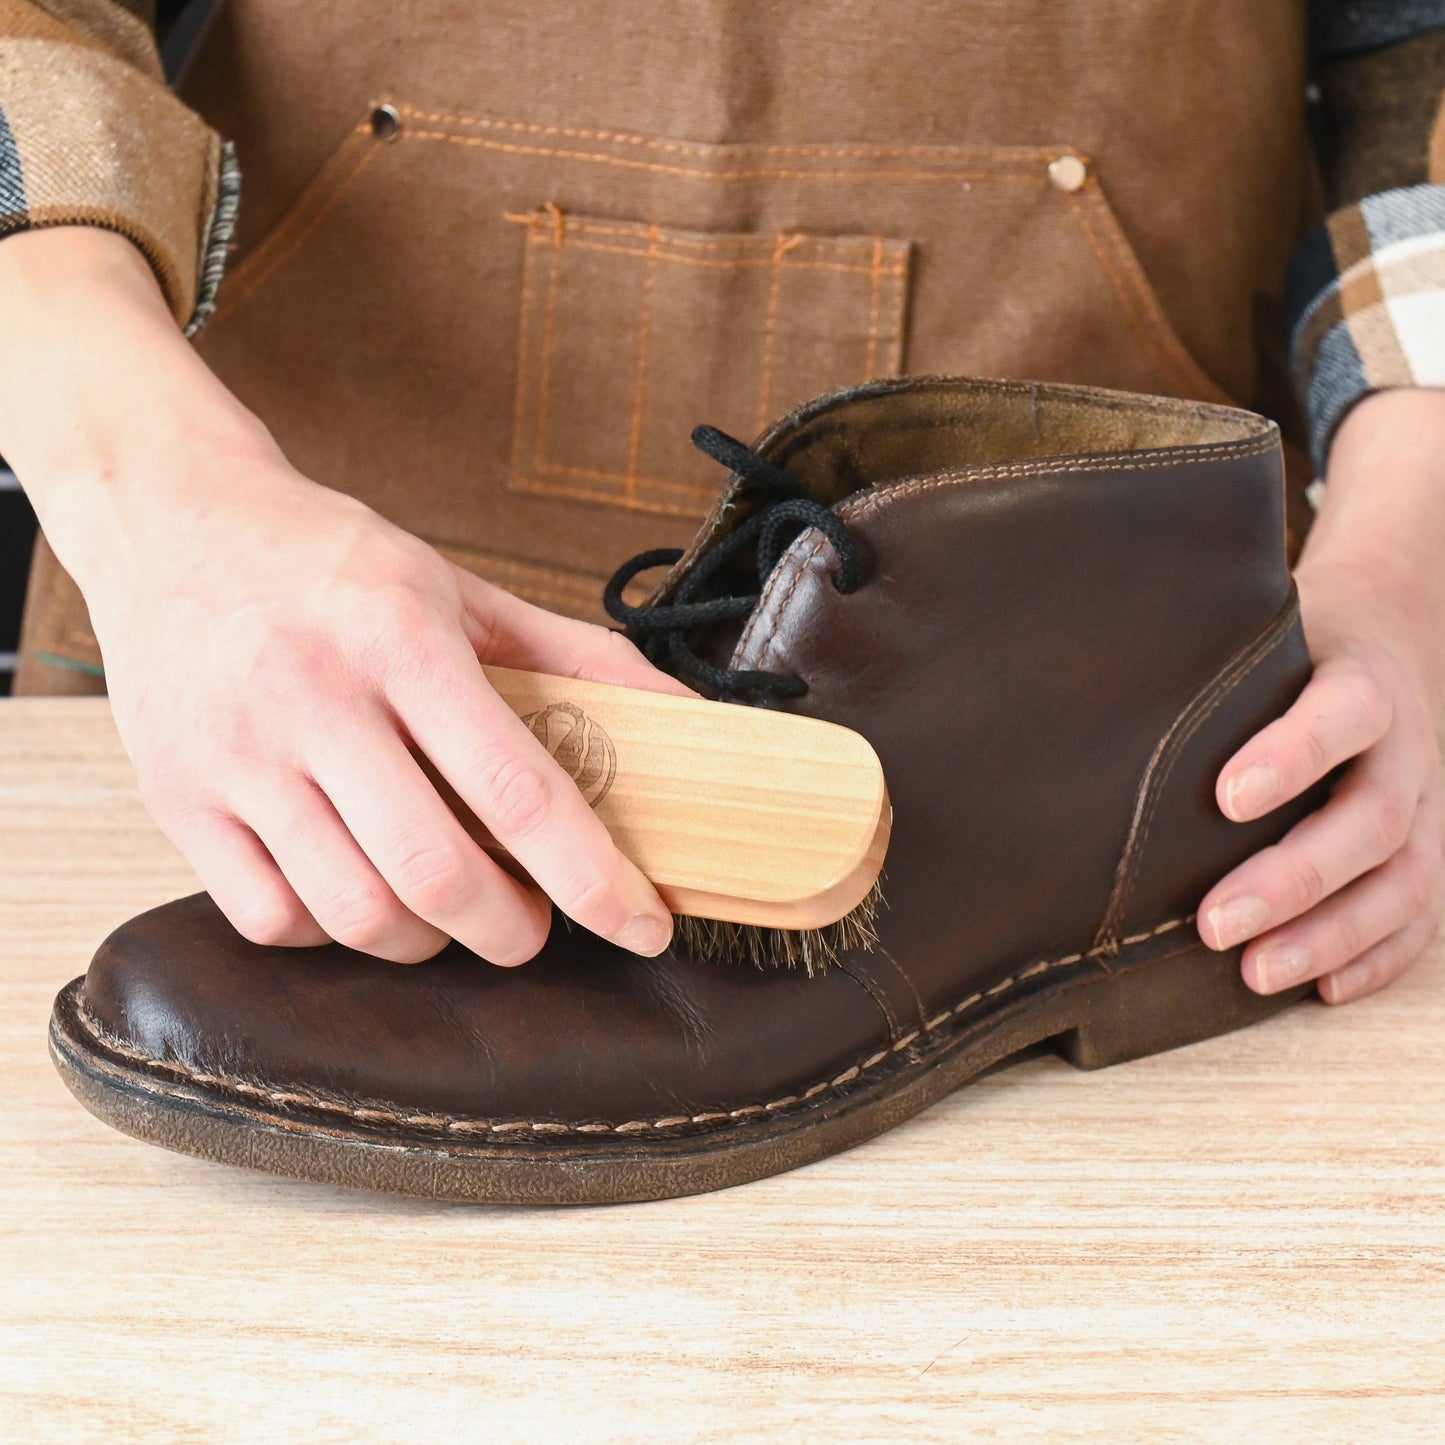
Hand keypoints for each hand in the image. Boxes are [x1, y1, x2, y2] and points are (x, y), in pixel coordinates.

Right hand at [0, 227, 686, 964]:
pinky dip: (334, 932)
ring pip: (353, 911)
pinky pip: (270, 918)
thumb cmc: (330, 561)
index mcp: (401, 637)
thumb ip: (577, 657)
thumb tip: (692, 719)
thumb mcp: (462, 588)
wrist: (172, 518)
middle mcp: (313, 697)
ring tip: (452, 912)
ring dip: (427, 941)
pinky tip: (361, 893)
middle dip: (510, 929)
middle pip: (435, 871)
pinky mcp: (178, 800)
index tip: (644, 924)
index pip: (517, 787)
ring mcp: (236, 756)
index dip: (594, 876)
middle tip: (533, 928)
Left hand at [1198, 389, 1444, 1003]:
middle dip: (1293, 879)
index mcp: (1361, 684)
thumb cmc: (1290, 652)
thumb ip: (1198, 669)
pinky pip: (1422, 911)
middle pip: (1371, 818)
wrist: (1387, 636)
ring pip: (1403, 878)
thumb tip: (1080, 702)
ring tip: (1256, 973)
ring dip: (1331, 933)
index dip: (1293, 755)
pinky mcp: (1428, 846)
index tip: (1224, 798)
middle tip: (1213, 924)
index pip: (1343, 714)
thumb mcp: (1256, 639)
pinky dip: (1376, 955)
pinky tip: (1322, 989)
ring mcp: (1427, 803)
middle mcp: (1405, 748)